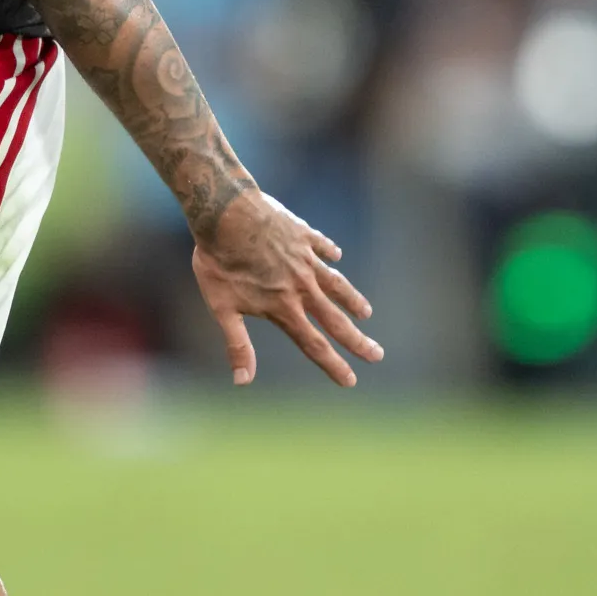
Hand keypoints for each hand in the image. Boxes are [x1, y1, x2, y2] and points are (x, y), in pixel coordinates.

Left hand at [191, 191, 383, 386]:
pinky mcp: (303, 235)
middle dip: (357, 341)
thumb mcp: (222, 308)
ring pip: (336, 284)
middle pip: (336, 320)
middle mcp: (302, 287)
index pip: (314, 345)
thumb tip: (243, 382)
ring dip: (352, 300)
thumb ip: (238, 345)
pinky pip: (322, 246)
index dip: (333, 365)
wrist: (226, 213)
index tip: (351, 381)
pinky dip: (330, 253)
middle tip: (378, 354)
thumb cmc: (218, 262)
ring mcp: (305, 259)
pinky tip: (336, 256)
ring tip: (366, 312)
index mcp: (283, 308)